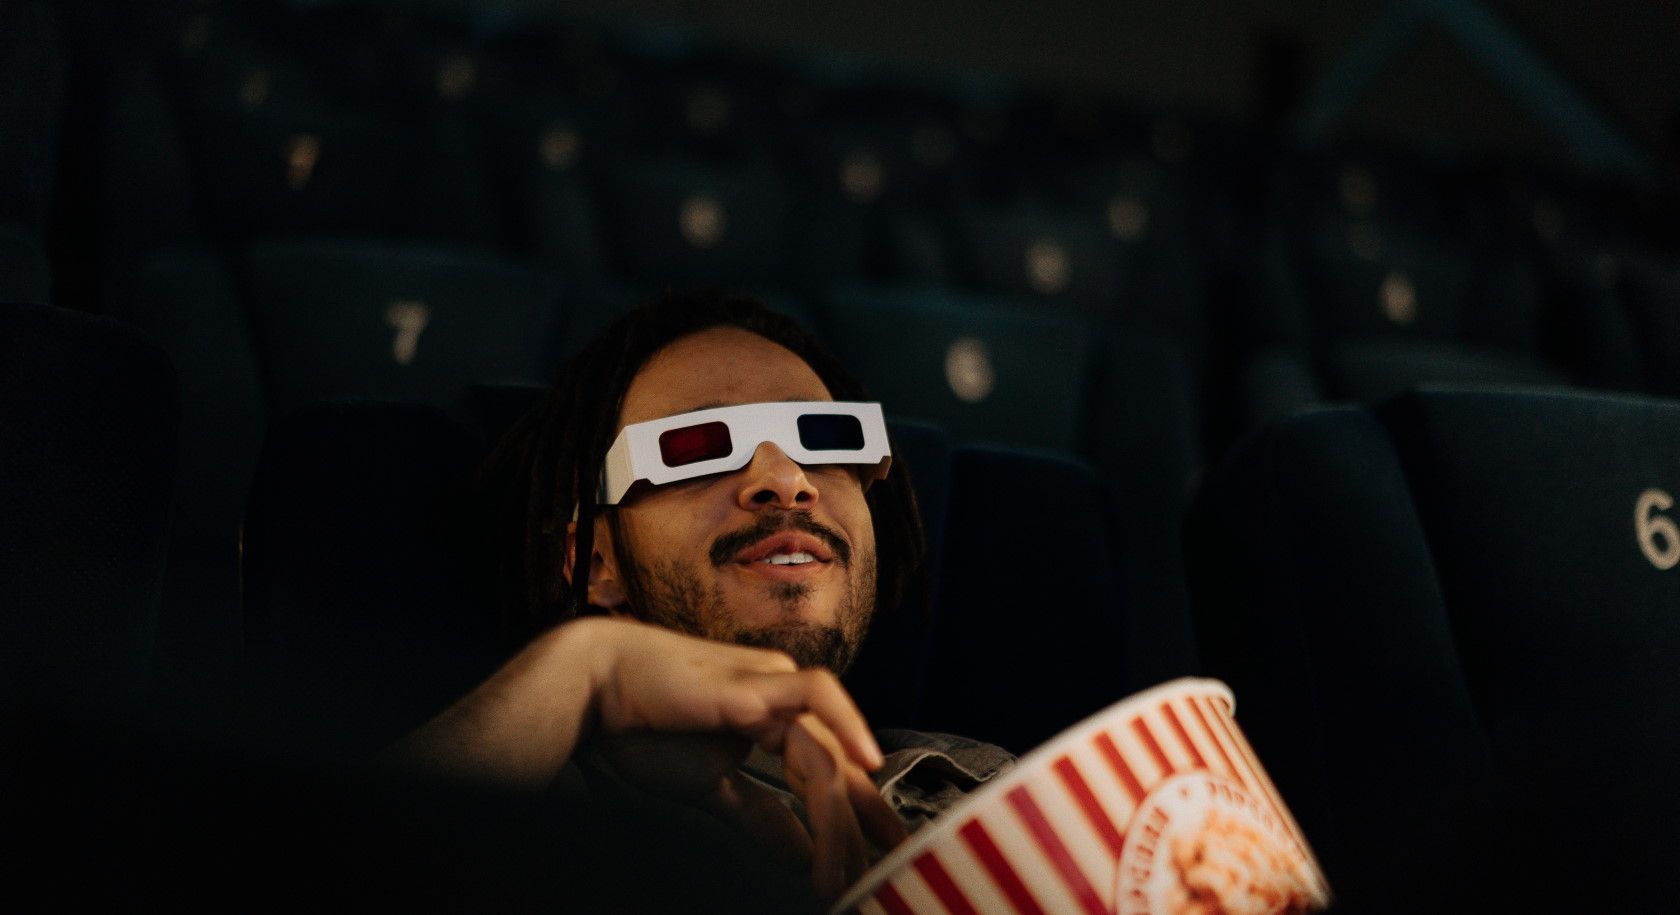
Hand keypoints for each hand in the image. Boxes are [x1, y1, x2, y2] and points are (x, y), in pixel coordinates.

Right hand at [586, 619, 906, 897]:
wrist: (594, 691)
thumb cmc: (640, 728)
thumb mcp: (710, 788)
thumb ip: (756, 814)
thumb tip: (796, 854)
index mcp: (773, 719)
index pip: (832, 772)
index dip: (861, 818)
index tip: (881, 861)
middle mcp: (782, 699)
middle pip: (838, 768)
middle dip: (859, 831)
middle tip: (873, 880)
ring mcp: (773, 685)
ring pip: (827, 752)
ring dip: (840, 816)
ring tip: (842, 866)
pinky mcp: (756, 682)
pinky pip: (817, 696)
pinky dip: (847, 724)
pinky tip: (866, 762)